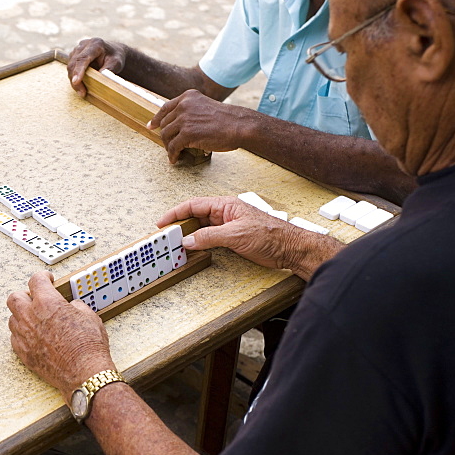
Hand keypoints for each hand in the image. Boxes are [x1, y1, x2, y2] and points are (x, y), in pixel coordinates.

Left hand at [6, 272, 115, 398]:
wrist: (84, 373)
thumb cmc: (88, 347)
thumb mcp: (89, 317)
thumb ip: (76, 306)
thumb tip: (73, 307)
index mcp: (47, 303)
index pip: (36, 280)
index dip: (42, 277)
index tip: (46, 279)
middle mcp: (31, 317)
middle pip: (15, 298)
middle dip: (24, 295)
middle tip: (35, 299)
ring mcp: (24, 336)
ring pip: (12, 318)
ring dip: (21, 316)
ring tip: (34, 319)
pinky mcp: (23, 353)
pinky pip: (14, 338)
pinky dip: (21, 334)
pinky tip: (32, 336)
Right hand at [66, 38, 126, 96]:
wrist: (113, 52)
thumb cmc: (115, 58)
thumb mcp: (116, 63)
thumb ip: (109, 69)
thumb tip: (100, 76)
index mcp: (95, 44)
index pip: (83, 58)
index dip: (78, 70)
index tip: (76, 81)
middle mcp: (83, 45)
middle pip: (74, 63)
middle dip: (75, 80)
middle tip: (82, 93)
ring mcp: (77, 50)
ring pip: (70, 67)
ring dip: (74, 81)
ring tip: (82, 92)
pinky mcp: (73, 56)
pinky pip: (71, 69)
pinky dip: (74, 78)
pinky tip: (81, 86)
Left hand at [148, 90, 256, 163]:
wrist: (239, 125)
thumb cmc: (227, 120)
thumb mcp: (206, 107)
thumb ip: (192, 111)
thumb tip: (179, 126)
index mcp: (188, 97)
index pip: (166, 107)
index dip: (157, 118)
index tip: (151, 126)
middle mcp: (184, 105)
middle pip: (165, 124)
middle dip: (166, 137)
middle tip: (169, 146)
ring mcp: (184, 119)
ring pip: (166, 136)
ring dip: (168, 147)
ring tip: (174, 153)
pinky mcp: (187, 133)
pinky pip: (173, 147)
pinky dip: (172, 155)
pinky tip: (175, 159)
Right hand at [157, 196, 339, 277]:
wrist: (291, 249)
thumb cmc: (272, 235)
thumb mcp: (236, 235)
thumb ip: (210, 236)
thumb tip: (189, 240)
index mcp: (225, 205)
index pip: (194, 205)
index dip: (176, 213)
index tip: (163, 222)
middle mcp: (225, 214)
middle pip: (195, 217)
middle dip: (179, 225)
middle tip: (166, 236)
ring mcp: (228, 227)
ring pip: (201, 229)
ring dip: (188, 236)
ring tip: (175, 244)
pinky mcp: (232, 239)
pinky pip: (209, 239)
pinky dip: (199, 244)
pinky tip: (193, 249)